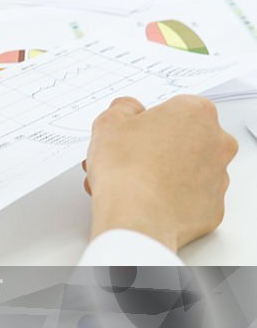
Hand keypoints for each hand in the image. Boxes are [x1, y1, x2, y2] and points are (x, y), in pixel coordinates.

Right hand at [84, 96, 237, 251]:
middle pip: (189, 138)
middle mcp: (217, 143)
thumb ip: (123, 109)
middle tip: (133, 159)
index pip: (176, 109)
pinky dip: (175, 200)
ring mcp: (219, 178)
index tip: (135, 134)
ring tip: (138, 185)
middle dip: (163, 147)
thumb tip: (128, 110)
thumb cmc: (126, 170)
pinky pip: (194, 199)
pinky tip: (151, 202)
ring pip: (193, 170)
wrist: (134, 218)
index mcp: (196, 113)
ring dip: (170, 173)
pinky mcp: (213, 208)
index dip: (151, 122)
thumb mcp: (109, 123)